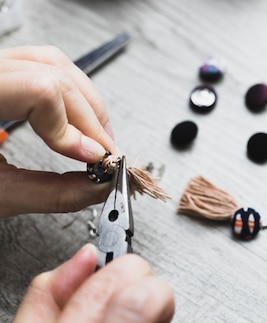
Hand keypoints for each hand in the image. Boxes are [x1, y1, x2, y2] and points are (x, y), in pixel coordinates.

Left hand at [0, 45, 117, 216]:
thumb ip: (53, 192)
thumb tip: (98, 185)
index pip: (39, 90)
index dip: (73, 128)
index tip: (91, 159)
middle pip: (54, 74)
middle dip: (90, 120)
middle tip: (103, 157)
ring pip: (52, 62)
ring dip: (85, 103)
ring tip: (95, 139)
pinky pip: (41, 65)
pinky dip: (68, 93)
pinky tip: (76, 122)